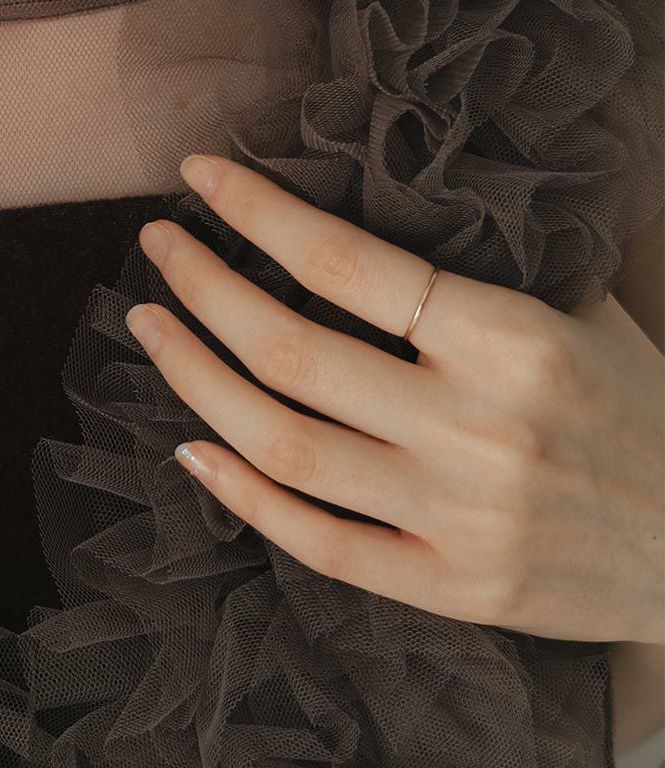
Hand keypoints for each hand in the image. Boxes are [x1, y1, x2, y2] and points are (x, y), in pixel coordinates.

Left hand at [123, 153, 664, 644]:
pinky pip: (313, 541)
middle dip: (203, 287)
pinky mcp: (449, 590)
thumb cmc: (644, 412)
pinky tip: (190, 446)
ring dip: (196, 379)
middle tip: (158, 250)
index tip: (197, 177)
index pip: (347, 260)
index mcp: (513, 339)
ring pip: (282, 445)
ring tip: (152, 327)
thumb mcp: (584, 314)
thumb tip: (361, 206)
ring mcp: (456, 518)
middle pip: (291, 350)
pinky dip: (239, 494)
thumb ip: (481, 269)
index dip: (256, 211)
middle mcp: (476, 429)